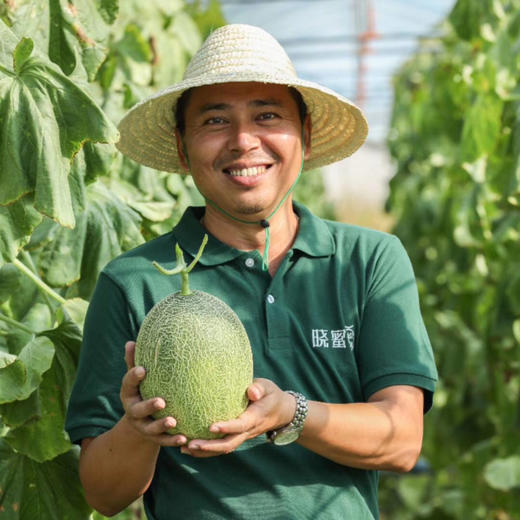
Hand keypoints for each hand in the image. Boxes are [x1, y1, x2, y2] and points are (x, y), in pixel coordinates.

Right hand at [120, 341, 186, 447]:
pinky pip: (163, 441)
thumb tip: (130, 342)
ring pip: (151, 429)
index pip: (128, 384)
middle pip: (138, 410)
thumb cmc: (143, 391)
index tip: (143, 369)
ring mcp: (143, 426)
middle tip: (161, 401)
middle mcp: (134, 411)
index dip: (134, 377)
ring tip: (174, 422)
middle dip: (148, 406)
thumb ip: (134, 363)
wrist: (140, 423)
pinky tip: (184, 438)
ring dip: (162, 426)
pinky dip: (173, 440)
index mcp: (129, 394)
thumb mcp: (137, 379)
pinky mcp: (154, 439)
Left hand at [180, 378, 295, 457]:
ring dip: (204, 452)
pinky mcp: (237, 436)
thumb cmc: (271, 395)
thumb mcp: (268, 387)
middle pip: (228, 444)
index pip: (240, 425)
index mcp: (255, 417)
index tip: (211, 427)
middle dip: (209, 447)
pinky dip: (206, 450)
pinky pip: (222, 446)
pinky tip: (189, 448)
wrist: (282, 411)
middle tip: (190, 444)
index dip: (227, 427)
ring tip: (183, 449)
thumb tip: (251, 390)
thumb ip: (259, 388)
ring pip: (223, 449)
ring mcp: (242, 436)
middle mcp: (247, 431)